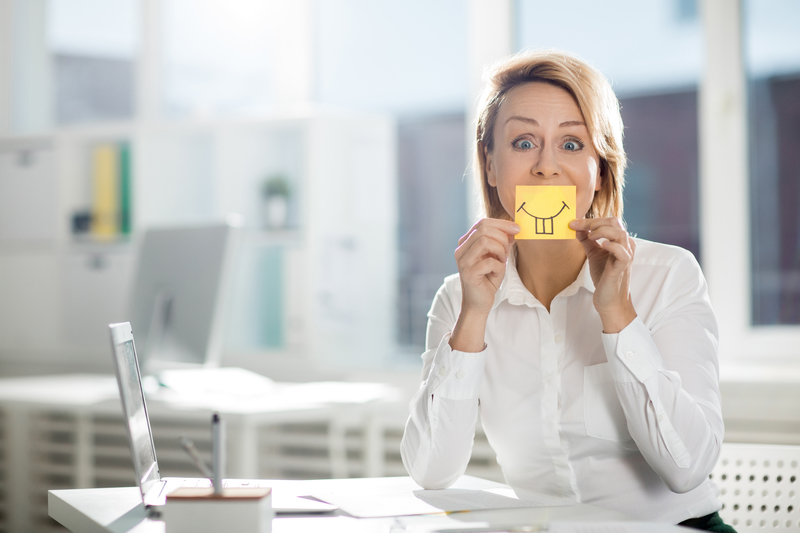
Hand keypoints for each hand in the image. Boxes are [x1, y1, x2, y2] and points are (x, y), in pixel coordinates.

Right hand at [455, 218, 518, 314]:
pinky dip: (498, 267)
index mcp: (466, 243)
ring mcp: (463, 261)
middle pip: (483, 229)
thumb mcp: (497, 256)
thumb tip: (514, 229)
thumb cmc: (488, 279)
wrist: (479, 302)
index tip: (517, 229)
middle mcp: (461, 250)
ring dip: (500, 251)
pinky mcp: (468, 273)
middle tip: (508, 250)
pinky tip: (496, 273)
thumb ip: (502, 242)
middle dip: (502, 237)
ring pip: (485, 242)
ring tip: (501, 261)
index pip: (483, 223)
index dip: (502, 224)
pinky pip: (489, 262)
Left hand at [569, 217, 636, 332]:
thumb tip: (576, 226)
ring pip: (620, 233)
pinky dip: (612, 245)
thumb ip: (586, 240)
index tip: (573, 223)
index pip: (608, 221)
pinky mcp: (622, 267)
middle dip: (594, 222)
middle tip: (578, 227)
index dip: (590, 220)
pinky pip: (622, 252)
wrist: (609, 299)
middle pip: (615, 222)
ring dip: (602, 231)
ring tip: (590, 236)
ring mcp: (626, 255)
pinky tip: (601, 245)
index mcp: (620, 240)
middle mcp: (626, 245)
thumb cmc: (603, 276)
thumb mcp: (593, 254)